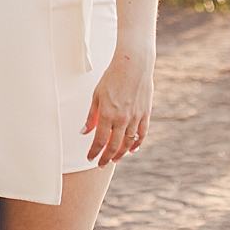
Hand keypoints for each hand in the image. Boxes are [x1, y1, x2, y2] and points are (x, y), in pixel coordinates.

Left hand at [82, 46, 153, 166]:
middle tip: (101, 164)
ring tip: (114, 158)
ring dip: (121, 154)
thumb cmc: (111, 77)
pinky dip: (136, 145)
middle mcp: (122, 119)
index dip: (94, 152)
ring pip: (128, 144)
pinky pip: (142, 135)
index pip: (99, 141)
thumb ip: (91, 115)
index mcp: (107, 114)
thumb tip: (83, 132)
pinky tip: (131, 150)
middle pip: (113, 146)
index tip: (90, 158)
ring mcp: (135, 118)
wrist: (133, 65)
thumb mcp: (96, 94)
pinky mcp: (145, 114)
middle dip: (106, 158)